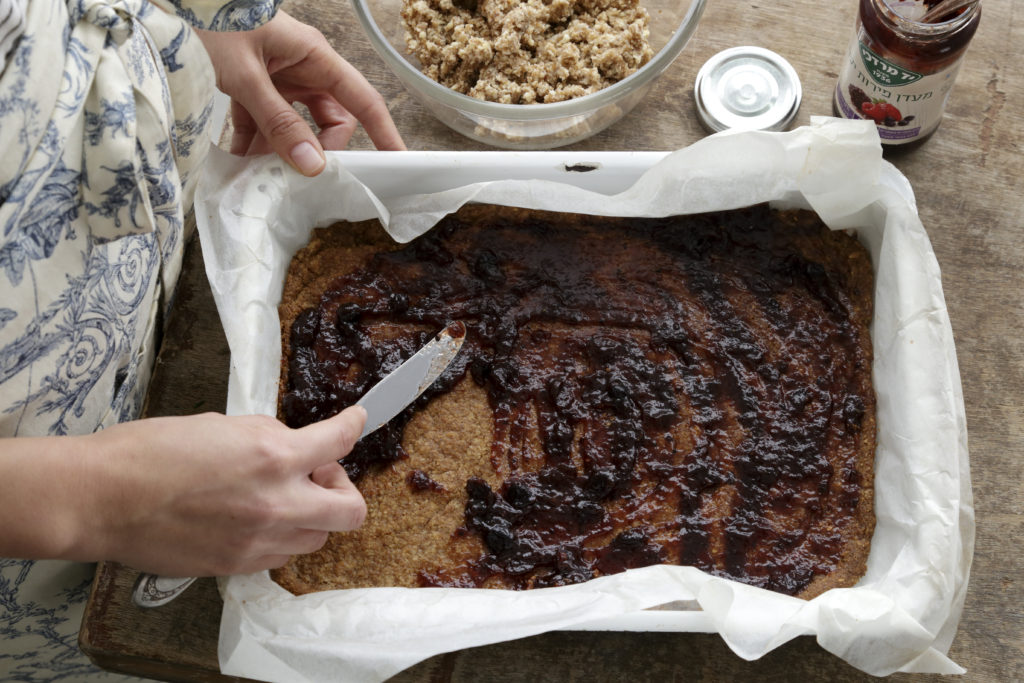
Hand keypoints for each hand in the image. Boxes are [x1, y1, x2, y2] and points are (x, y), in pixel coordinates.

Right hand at [66, 407, 366, 575]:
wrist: (103, 498)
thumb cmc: (150, 452)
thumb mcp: (222, 423)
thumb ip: (267, 436)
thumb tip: (289, 444)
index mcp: (272, 456)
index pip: (339, 442)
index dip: (354, 426)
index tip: (357, 420)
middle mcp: (276, 502)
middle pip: (352, 510)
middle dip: (344, 488)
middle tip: (318, 473)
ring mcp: (259, 540)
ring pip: (318, 537)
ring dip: (311, 514)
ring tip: (280, 496)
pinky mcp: (238, 565)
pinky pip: (281, 555)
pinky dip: (280, 536)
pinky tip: (254, 518)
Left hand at [196, 10, 404, 174]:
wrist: (168, 3)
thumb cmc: (208, 20)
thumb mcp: (245, 75)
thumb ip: (279, 122)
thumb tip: (313, 165)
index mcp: (312, 55)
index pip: (362, 99)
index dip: (383, 130)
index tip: (396, 160)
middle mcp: (301, 67)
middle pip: (330, 119)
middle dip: (318, 150)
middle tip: (301, 176)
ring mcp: (276, 78)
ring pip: (296, 126)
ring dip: (282, 152)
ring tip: (263, 176)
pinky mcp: (251, 87)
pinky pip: (264, 123)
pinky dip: (254, 144)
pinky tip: (240, 165)